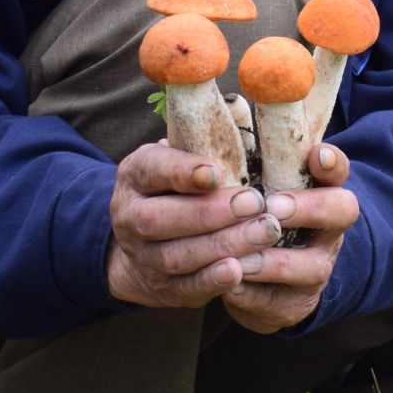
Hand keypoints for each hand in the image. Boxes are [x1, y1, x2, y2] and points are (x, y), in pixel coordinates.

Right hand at [105, 141, 285, 307]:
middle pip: (161, 219)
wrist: (142, 244)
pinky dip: (212, 281)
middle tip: (255, 203)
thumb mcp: (179, 154)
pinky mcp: (162, 289)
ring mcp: (142, 256)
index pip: (153, 169)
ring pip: (176, 256)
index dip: (182, 172)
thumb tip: (240, 102)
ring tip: (263, 232)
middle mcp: (129, 216)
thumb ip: (204, 137)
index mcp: (135, 174)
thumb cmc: (177, 186)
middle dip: (210, 213)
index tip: (216, 171)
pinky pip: (185, 288)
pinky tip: (240, 269)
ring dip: (222, 245)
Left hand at [222, 143, 359, 332]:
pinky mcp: (296, 303)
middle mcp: (327, 228)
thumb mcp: (253, 182)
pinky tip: (228, 283)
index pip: (338, 169)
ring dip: (274, 261)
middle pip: (341, 211)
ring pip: (312, 266)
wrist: (259, 279)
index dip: (332, 162)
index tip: (316, 154)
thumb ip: (248, 151)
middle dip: (308, 209)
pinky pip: (279, 302)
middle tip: (273, 209)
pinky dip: (252, 294)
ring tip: (242, 257)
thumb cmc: (251, 214)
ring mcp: (317, 267)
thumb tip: (229, 105)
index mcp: (319, 190)